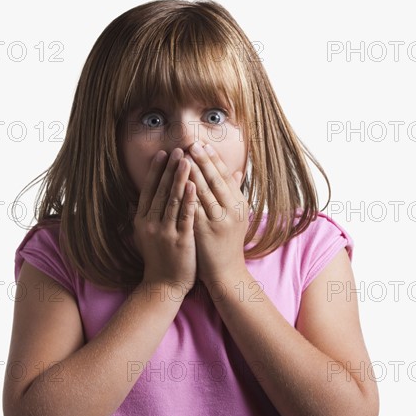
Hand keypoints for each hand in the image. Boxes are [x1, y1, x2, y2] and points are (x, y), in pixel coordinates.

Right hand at [132, 148, 197, 294]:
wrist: (163, 286)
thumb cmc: (158, 260)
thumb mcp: (144, 237)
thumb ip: (143, 217)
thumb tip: (135, 201)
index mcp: (142, 221)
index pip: (149, 190)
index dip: (156, 171)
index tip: (162, 154)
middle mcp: (151, 224)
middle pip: (161, 191)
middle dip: (169, 169)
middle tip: (178, 149)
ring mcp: (165, 232)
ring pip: (173, 200)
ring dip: (180, 178)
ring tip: (187, 159)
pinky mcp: (180, 240)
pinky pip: (185, 216)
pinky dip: (189, 200)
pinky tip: (193, 185)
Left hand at [185, 142, 249, 286]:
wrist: (226, 273)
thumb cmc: (228, 244)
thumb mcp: (236, 217)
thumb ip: (234, 193)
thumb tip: (236, 172)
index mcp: (239, 204)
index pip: (225, 176)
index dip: (213, 159)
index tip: (202, 144)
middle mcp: (231, 210)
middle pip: (215, 179)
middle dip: (202, 159)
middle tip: (190, 142)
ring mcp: (218, 220)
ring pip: (203, 190)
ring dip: (192, 171)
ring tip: (182, 156)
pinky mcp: (204, 230)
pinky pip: (193, 207)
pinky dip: (185, 193)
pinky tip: (177, 182)